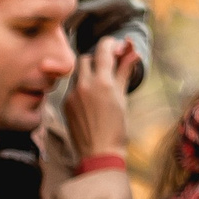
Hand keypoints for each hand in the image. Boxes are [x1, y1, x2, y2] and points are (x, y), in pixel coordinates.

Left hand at [67, 36, 133, 161]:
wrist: (98, 154)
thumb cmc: (116, 129)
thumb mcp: (123, 98)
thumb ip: (124, 72)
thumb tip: (132, 52)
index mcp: (102, 82)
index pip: (103, 50)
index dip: (110, 44)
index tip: (115, 46)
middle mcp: (84, 85)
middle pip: (86, 58)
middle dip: (96, 59)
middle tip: (107, 67)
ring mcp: (72, 95)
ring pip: (77, 73)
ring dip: (87, 73)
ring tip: (99, 86)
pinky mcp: (66, 105)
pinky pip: (72, 88)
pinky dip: (81, 88)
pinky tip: (91, 101)